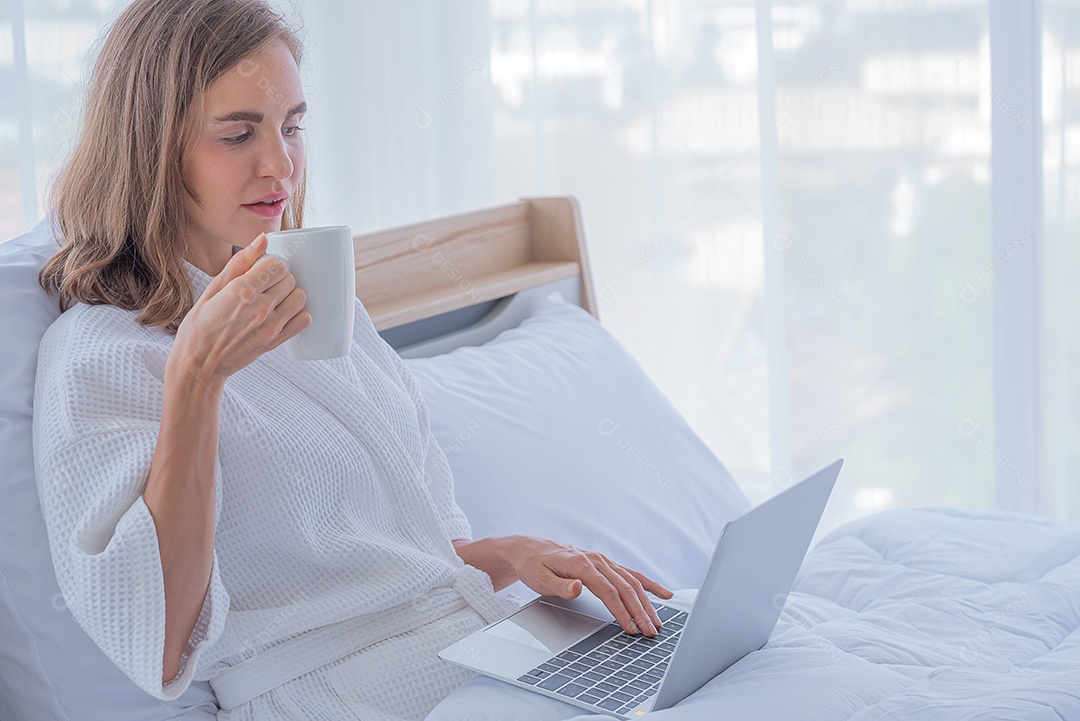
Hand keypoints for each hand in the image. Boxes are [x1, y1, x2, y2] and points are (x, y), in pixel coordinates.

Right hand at [170, 234, 310, 385]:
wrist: (198, 364)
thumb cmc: (199, 327)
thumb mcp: (211, 290)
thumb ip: (239, 263)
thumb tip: (262, 239)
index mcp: (241, 290)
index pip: (277, 265)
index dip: (270, 265)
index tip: (261, 272)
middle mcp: (260, 307)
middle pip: (290, 279)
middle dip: (279, 278)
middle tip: (265, 286)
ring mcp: (270, 326)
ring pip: (300, 297)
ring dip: (290, 295)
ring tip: (274, 299)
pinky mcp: (276, 342)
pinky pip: (304, 321)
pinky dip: (298, 315)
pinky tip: (283, 314)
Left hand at [504, 535, 673, 636]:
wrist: (531, 549)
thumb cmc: (534, 565)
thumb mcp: (539, 578)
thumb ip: (559, 585)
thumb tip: (576, 588)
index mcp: (582, 564)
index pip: (608, 591)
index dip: (621, 611)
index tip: (631, 629)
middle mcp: (596, 560)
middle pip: (625, 588)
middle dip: (640, 611)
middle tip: (651, 632)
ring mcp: (603, 561)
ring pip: (632, 582)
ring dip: (647, 602)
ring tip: (657, 622)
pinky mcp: (605, 564)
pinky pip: (631, 574)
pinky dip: (648, 584)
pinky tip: (663, 594)